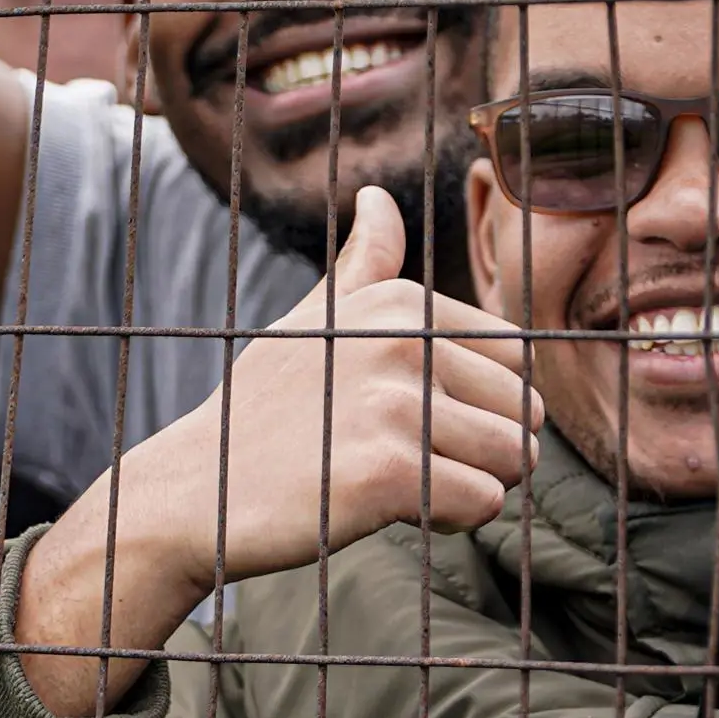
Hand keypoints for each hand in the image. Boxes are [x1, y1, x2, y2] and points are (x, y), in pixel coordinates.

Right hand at [21, 186, 537, 717]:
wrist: (194, 492)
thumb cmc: (264, 413)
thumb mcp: (312, 323)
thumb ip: (363, 267)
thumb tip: (378, 196)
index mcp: (401, 301)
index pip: (516, 359)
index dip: (481, 402)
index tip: (415, 417)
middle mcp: (403, 340)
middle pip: (524, 411)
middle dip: (487, 449)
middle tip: (412, 459)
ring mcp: (394, 404)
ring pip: (513, 458)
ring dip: (473, 486)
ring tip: (404, 483)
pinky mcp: (388, 472)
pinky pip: (483, 502)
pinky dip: (452, 521)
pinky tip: (391, 508)